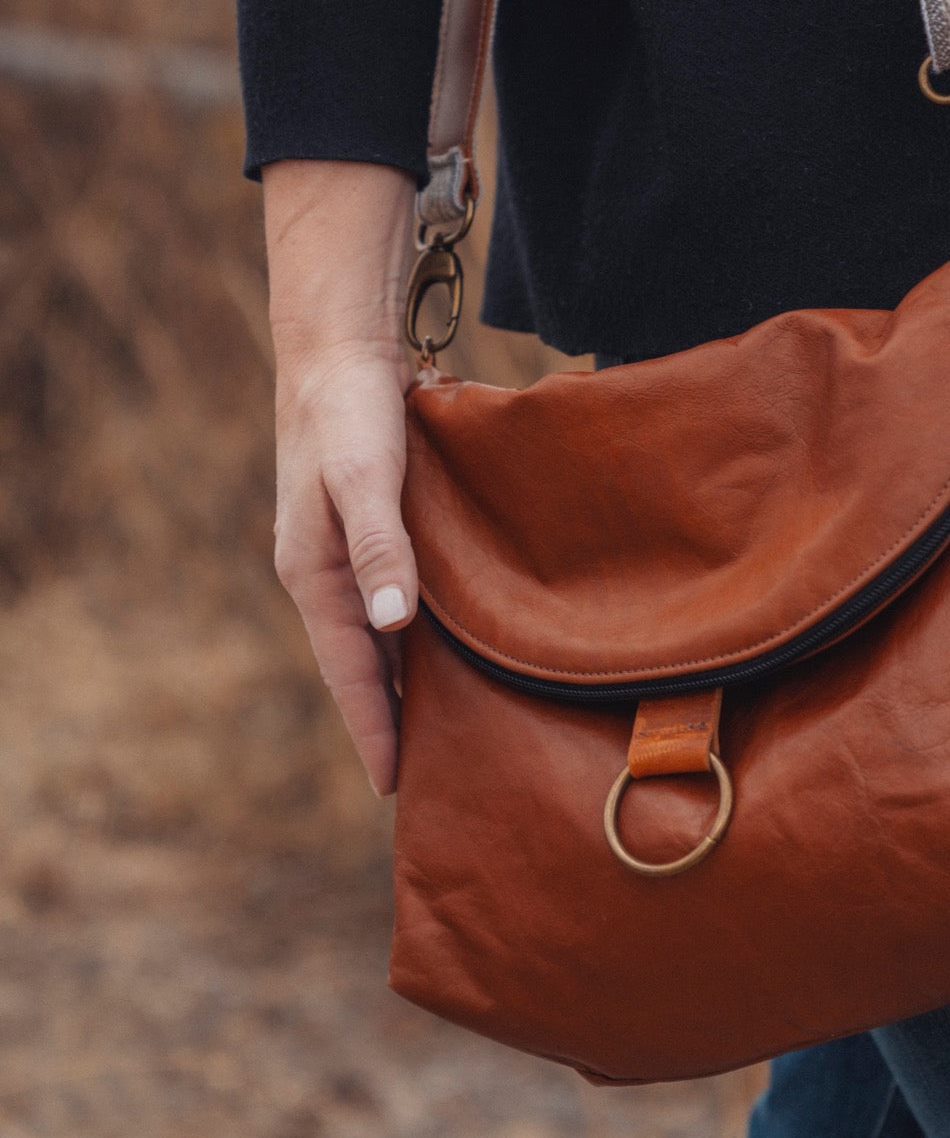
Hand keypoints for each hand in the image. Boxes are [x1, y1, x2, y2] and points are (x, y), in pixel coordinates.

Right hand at [263, 159, 420, 794]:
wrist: (338, 348)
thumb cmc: (351, 412)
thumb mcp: (366, 479)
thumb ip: (381, 549)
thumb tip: (392, 627)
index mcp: (314, 574)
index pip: (348, 673)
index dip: (374, 730)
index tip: (396, 789)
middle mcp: (325, 573)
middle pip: (360, 665)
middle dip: (389, 722)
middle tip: (431, 777)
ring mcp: (343, 553)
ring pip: (376, 637)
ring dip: (404, 683)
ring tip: (443, 731)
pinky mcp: (367, 530)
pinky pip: (389, 602)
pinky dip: (413, 638)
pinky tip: (445, 648)